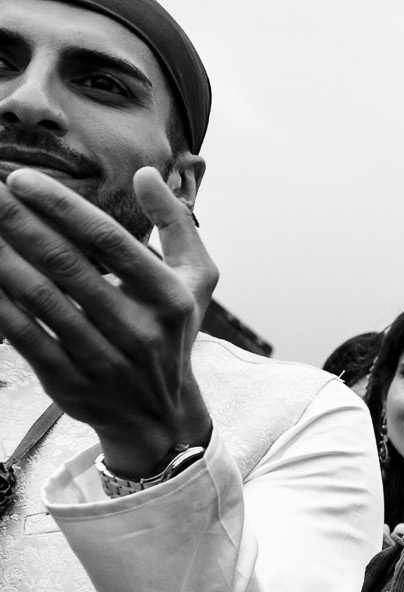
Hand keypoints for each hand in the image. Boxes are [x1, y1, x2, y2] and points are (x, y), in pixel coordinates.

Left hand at [0, 168, 215, 478]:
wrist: (159, 417)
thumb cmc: (172, 333)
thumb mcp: (196, 280)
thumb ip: (177, 224)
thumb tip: (147, 174)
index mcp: (169, 298)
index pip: (109, 241)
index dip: (61, 207)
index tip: (21, 179)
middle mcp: (139, 330)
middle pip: (67, 265)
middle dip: (18, 223)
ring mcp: (104, 360)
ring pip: (40, 299)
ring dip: (1, 258)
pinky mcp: (70, 383)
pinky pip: (23, 337)